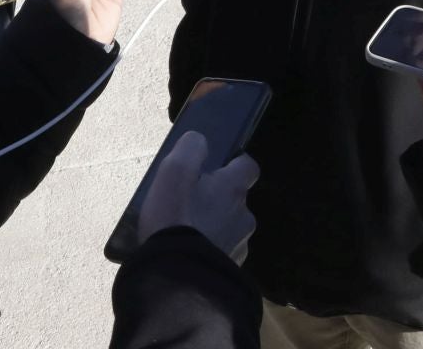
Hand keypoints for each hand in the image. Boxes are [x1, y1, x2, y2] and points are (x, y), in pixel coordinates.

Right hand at [136, 130, 259, 261]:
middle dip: (218, 200)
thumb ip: (191, 148)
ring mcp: (239, 246)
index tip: (213, 169)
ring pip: (230, 228)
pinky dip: (210, 252)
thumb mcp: (174, 171)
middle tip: (189, 205)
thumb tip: (201, 142)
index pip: (248, 166)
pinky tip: (189, 257)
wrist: (176, 280)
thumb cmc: (175, 218)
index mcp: (233, 189)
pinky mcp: (231, 272)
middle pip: (236, 200)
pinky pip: (222, 254)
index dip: (233, 164)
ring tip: (186, 236)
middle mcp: (244, 216)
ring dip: (214, 228)